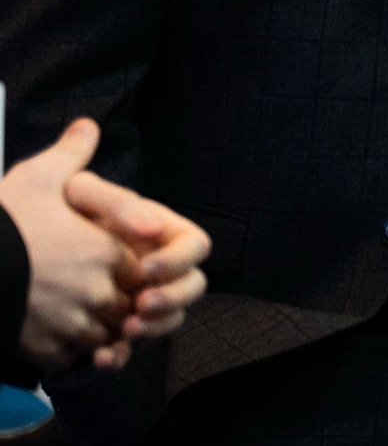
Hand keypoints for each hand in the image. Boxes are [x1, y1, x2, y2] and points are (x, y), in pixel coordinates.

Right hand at [0, 119, 133, 370]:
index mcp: (108, 253)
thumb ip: (72, 153)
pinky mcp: (46, 351)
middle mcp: (100, 293)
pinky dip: (69, 349)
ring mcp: (74, 326)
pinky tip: (53, 332)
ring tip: (76, 313)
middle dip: (121, 304)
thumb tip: (87, 127)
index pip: (148, 272)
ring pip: (105, 336)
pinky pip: (72, 357)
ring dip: (98, 328)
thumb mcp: (38, 178)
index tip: (117, 267)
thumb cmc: (3, 223)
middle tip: (97, 294)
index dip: (139, 272)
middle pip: (129, 308)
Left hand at [66, 170, 208, 353]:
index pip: (196, 246)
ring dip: (154, 328)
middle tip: (142, 304)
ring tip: (125, 329)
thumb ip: (118, 202)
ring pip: (170, 319)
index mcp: (163, 233)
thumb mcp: (84, 193)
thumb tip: (152, 227)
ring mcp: (144, 297)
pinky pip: (131, 346)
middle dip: (172, 298)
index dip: (179, 259)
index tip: (147, 267)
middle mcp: (161, 268)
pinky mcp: (119, 324)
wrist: (26, 244)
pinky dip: (120, 355)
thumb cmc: (61, 210)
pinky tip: (101, 358)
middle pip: (192, 286)